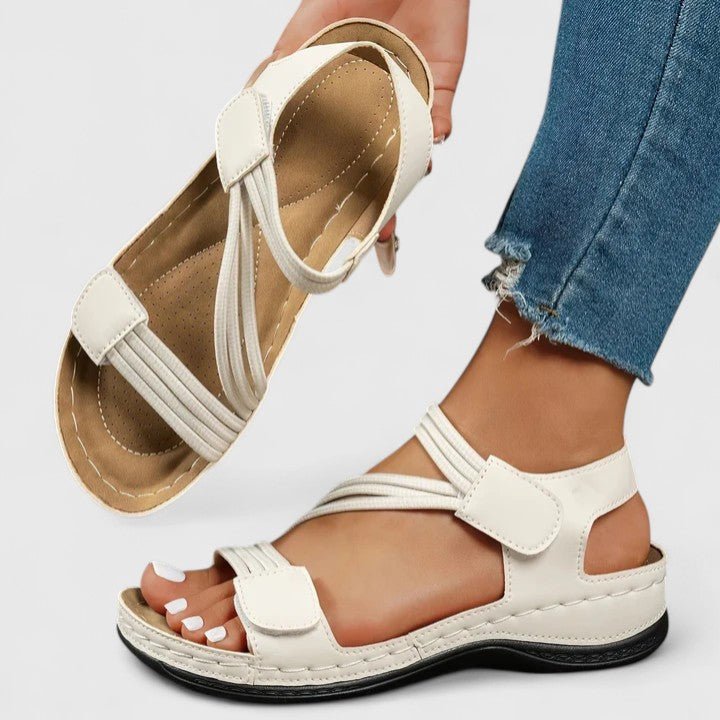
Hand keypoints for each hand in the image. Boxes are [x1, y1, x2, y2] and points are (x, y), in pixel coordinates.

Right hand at [250, 0, 469, 241]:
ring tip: (395, 219)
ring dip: (405, 185)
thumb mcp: (304, 31)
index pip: (337, 155)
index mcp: (341, 102)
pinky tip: (430, 148)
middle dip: (376, 207)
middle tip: (372, 239)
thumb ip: (281, 68)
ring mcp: (408, 101)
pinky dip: (438, 134)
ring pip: (410, 157)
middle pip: (377, 168)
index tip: (327, 224)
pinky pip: (442, 120)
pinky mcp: (440, 84)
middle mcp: (375, 110)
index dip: (334, 188)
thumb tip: (248, 107)